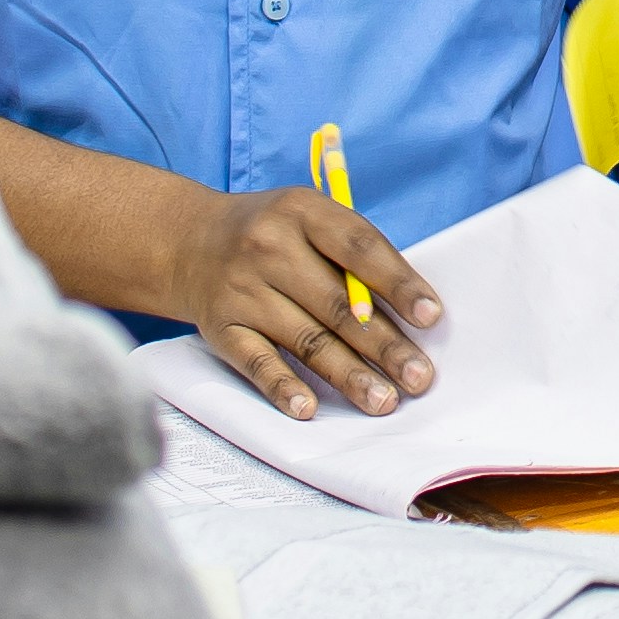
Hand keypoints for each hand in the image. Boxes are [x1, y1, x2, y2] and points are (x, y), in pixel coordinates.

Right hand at [162, 180, 439, 417]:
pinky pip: (256, 362)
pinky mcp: (222, 327)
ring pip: (305, 339)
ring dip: (348, 374)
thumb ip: (351, 256)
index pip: (358, 247)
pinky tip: (309, 408)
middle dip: (384, 345)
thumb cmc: (271, 234)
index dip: (398, 283)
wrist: (187, 241)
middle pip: (337, 304)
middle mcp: (268, 248)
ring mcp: (242, 290)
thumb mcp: (308, 219)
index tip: (431, 316)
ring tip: (384, 400)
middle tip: (419, 377)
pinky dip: (283, 386)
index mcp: (301, 211)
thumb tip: (410, 313)